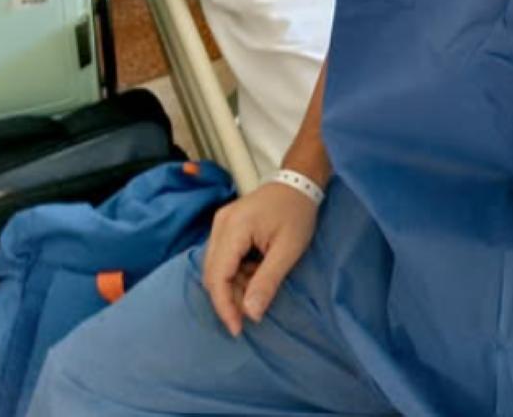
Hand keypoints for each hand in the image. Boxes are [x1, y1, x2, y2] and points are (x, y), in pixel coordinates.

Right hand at [202, 183, 319, 334]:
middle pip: (212, 274)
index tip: (238, 329)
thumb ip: (267, 282)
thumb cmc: (297, 213)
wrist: (299, 182)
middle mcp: (221, 224)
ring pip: (216, 268)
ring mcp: (221, 223)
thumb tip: (251, 314)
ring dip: (233, 286)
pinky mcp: (226, 225)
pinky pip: (222, 258)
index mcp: (234, 227)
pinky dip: (236, 273)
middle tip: (252, 313)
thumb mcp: (288, 250)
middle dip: (229, 299)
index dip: (224, 306)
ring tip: (258, 290)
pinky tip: (255, 275)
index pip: (218, 276)